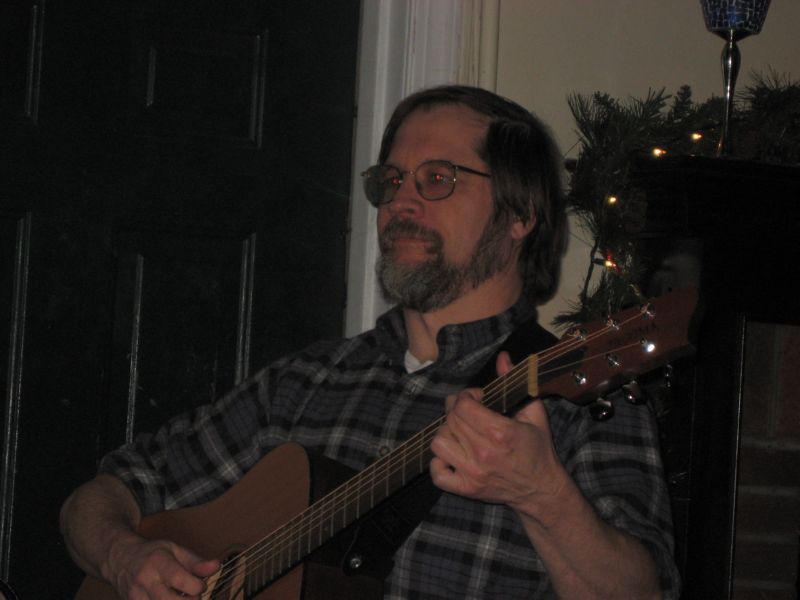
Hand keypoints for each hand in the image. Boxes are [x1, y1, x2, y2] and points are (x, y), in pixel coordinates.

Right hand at [107, 534, 219, 599]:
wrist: (120, 559)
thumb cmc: (152, 554)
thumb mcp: (175, 550)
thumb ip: (196, 562)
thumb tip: (216, 566)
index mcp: (159, 563)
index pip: (181, 580)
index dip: (197, 587)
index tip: (201, 585)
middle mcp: (145, 581)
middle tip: (193, 596)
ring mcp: (136, 596)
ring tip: (181, 597)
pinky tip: (171, 599)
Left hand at [429, 352, 565, 511]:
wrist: (541, 490)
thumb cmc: (538, 450)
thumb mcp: (533, 413)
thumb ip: (514, 382)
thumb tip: (503, 357)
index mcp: (500, 433)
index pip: (463, 405)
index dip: (466, 395)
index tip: (476, 397)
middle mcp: (483, 453)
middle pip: (451, 420)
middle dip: (456, 409)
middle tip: (468, 411)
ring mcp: (472, 473)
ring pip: (439, 443)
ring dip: (447, 433)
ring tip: (461, 432)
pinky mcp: (466, 489)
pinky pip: (437, 474)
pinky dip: (439, 463)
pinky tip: (453, 455)